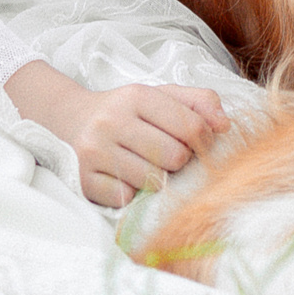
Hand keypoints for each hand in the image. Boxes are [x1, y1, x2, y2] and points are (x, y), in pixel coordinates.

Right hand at [3, 60, 230, 206]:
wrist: (68, 120)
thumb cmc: (125, 111)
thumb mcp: (161, 96)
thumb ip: (199, 102)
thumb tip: (225, 125)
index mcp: (137, 96)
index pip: (191, 126)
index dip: (202, 139)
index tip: (195, 142)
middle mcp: (112, 121)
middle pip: (175, 157)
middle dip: (179, 161)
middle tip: (168, 155)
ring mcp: (94, 152)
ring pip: (152, 180)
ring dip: (157, 179)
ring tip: (146, 165)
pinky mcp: (82, 180)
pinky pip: (125, 199)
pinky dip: (131, 193)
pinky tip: (124, 177)